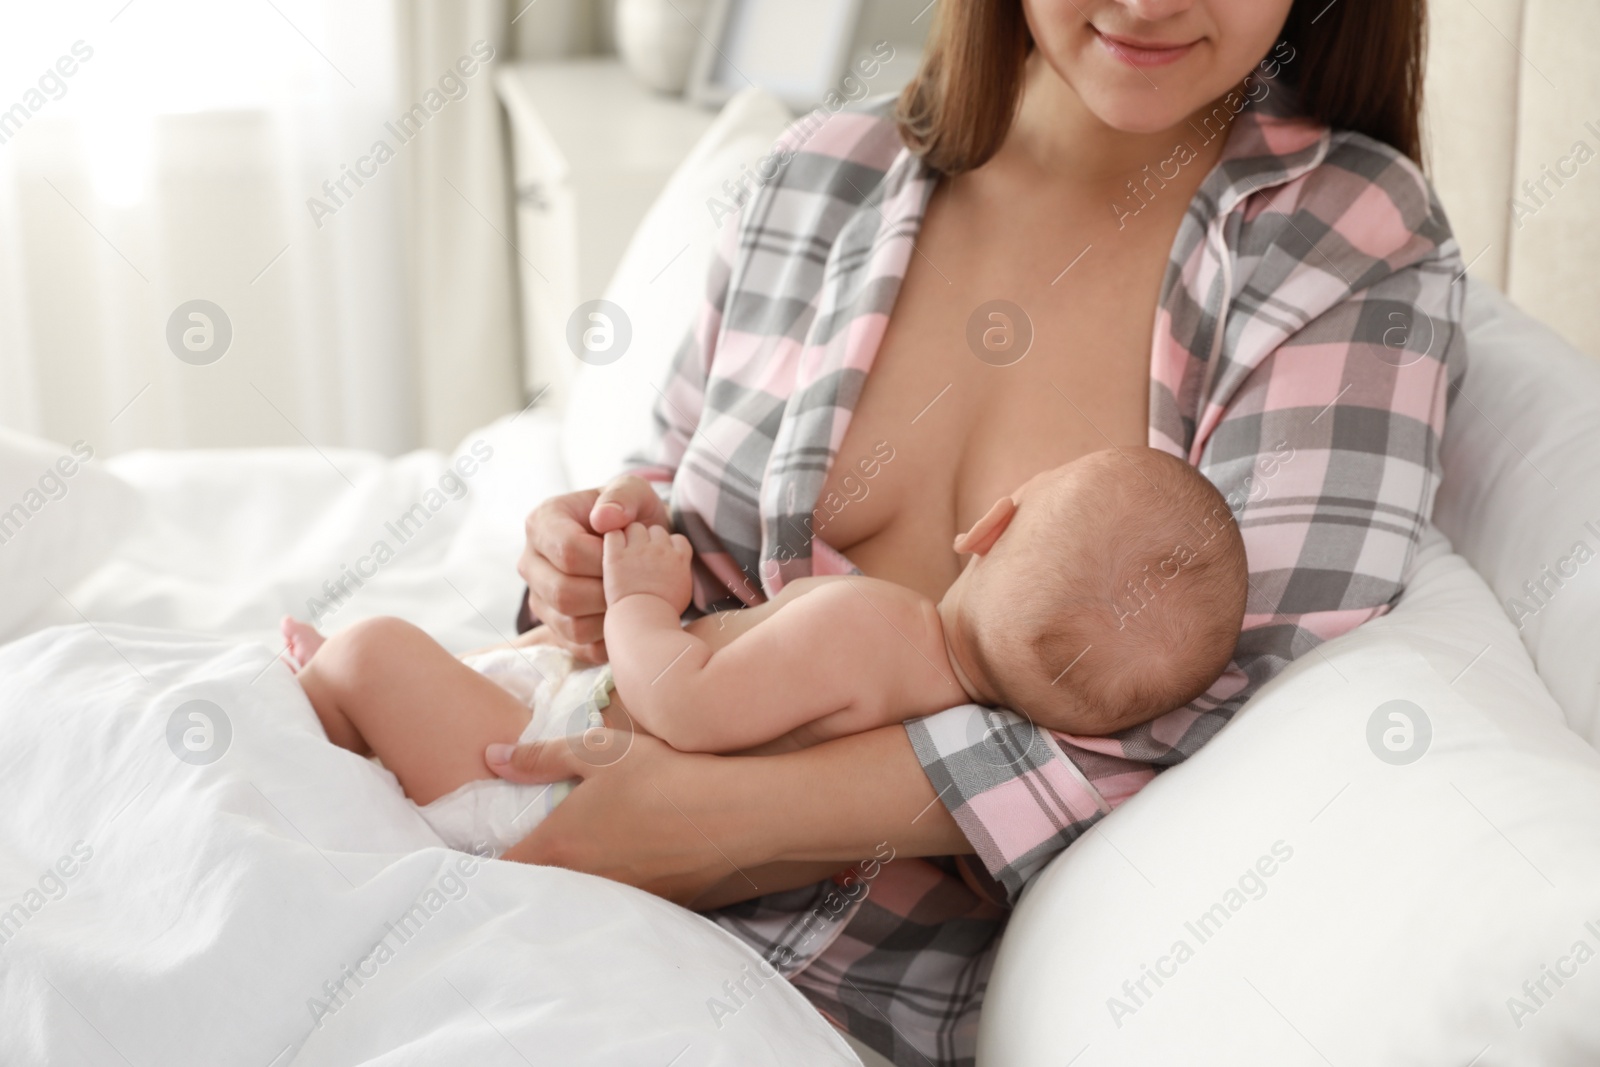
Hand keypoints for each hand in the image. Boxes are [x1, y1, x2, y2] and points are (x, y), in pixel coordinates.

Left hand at [487, 731, 761, 905]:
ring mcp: (619, 901)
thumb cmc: (662, 777)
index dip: (488, 867)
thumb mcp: (599, 752)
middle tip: (535, 854)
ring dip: (574, 886)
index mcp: (558, 846)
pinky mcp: (655, 907)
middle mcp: (581, 883)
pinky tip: (635, 863)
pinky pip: (622, 904)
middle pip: (539, 891)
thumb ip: (540, 757)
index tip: (488, 856)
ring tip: (588, 857)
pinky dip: (617, 890)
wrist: (733, 813)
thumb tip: (491, 757)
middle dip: (533, 877)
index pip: (502, 872)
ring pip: (580, 900)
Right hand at [517, 476, 670, 660]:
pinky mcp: (554, 628)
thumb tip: (605, 519)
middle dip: (607, 592)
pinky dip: (609, 639)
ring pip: (569, 624)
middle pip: (563, 592)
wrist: (636, 547)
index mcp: (542, 523)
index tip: (632, 556)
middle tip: (637, 583)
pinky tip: (628, 619)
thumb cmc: (633, 516)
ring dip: (610, 618)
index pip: (567, 551)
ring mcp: (539, 598)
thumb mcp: (635, 494)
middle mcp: (531, 563)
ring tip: (634, 600)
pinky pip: (578, 646)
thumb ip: (624, 495)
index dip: (605, 559)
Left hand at [602, 523, 693, 612]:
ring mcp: (638, 550)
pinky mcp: (616, 555)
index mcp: (679, 558)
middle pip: (655, 530)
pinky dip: (612, 541)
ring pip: (635, 528)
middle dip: (647, 541)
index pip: (677, 539)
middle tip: (638, 560)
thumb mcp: (682, 593)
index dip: (667, 547)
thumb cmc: (663, 613)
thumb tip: (664, 565)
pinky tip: (611, 555)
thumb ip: (678, 574)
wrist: (643, 619)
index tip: (660, 561)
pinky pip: (613, 534)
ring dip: (629, 538)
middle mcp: (661, 549)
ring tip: (624, 557)